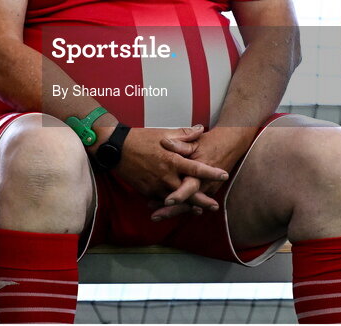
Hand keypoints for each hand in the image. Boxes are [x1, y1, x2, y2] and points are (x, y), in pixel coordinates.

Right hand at [112, 126, 228, 215]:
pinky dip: (170, 205)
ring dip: (188, 206)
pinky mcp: (147, 191)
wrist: (116, 149)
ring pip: (175, 200)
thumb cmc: (141, 138)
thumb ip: (184, 134)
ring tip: (199, 211)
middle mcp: (166, 175)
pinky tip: (177, 208)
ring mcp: (156, 186)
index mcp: (172, 159)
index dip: (211, 173)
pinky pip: (161, 201)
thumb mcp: (164, 133)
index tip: (224, 175)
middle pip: (189, 192)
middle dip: (203, 200)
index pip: (197, 168)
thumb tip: (200, 129)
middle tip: (214, 206)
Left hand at [152, 126, 257, 220]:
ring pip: (189, 205)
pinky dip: (179, 207)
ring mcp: (206, 189)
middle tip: (155, 216)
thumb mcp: (195, 142)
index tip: (167, 201)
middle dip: (171, 210)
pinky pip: (191, 202)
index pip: (190, 186)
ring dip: (172, 211)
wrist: (229, 145)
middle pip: (187, 202)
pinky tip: (163, 210)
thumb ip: (180, 145)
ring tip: (155, 216)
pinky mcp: (205, 191)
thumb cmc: (210, 143)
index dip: (179, 195)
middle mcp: (205, 184)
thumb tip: (165, 142)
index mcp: (201, 171)